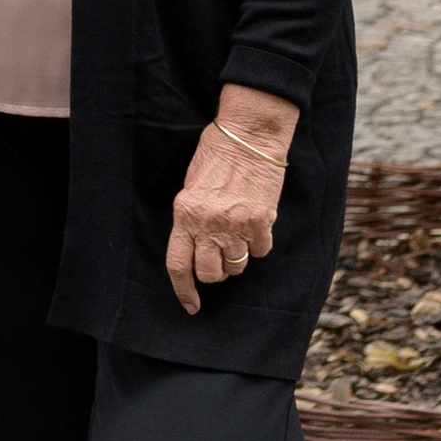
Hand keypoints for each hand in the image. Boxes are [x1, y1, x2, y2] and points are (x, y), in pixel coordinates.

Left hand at [167, 85, 294, 315]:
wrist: (249, 135)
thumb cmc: (216, 155)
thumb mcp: (191, 187)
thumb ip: (191, 219)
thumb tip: (197, 247)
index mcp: (184, 214)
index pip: (178, 264)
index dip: (183, 290)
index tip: (191, 305)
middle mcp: (208, 224)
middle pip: (210, 273)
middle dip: (216, 272)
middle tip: (220, 255)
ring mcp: (236, 224)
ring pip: (237, 265)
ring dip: (238, 256)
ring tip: (238, 232)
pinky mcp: (262, 221)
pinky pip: (260, 251)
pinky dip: (259, 242)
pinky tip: (256, 222)